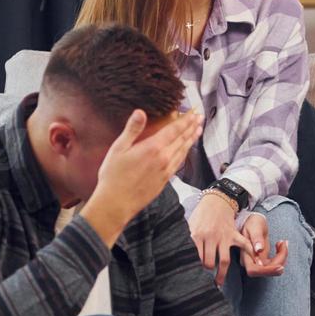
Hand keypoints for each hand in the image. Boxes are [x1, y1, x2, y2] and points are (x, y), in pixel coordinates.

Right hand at [87, 110, 202, 245]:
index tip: (193, 112)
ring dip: (192, 139)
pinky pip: (179, 162)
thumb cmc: (113, 176)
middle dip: (192, 126)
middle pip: (182, 139)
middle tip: (200, 117)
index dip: (185, 120)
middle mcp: (164, 158)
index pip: (174, 130)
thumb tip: (140, 112)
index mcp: (153, 148)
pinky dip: (185, 152)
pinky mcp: (165, 180)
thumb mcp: (118, 149)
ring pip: (184, 150)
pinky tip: (186, 150)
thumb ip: (132, 130)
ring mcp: (166, 170)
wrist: (117, 203)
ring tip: (198, 130)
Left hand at [189, 191, 250, 286]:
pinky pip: (244, 246)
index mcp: (197, 235)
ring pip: (224, 260)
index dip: (194, 269)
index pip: (195, 258)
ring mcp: (224, 236)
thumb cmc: (200, 216)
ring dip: (222, 274)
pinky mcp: (234, 234)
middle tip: (203, 280)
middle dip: (206, 273)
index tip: (192, 277)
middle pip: (209, 262)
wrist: (216, 201)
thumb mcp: (189, 226)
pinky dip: (250, 255)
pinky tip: (252, 265)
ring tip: (218, 283)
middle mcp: (211, 237)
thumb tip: (176, 257)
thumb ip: (186, 240)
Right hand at [240, 213, 288, 276]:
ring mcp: (258, 262)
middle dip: (279, 261)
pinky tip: (281, 244)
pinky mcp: (264, 260)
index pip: (253, 270)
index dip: (267, 271)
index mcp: (245, 254)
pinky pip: (275, 263)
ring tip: (283, 242)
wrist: (254, 222)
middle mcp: (250, 261)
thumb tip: (258, 250)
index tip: (280, 266)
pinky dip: (282, 255)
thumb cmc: (252, 223)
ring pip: (273, 267)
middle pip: (265, 271)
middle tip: (284, 245)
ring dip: (282, 257)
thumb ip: (256, 238)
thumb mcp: (254, 227)